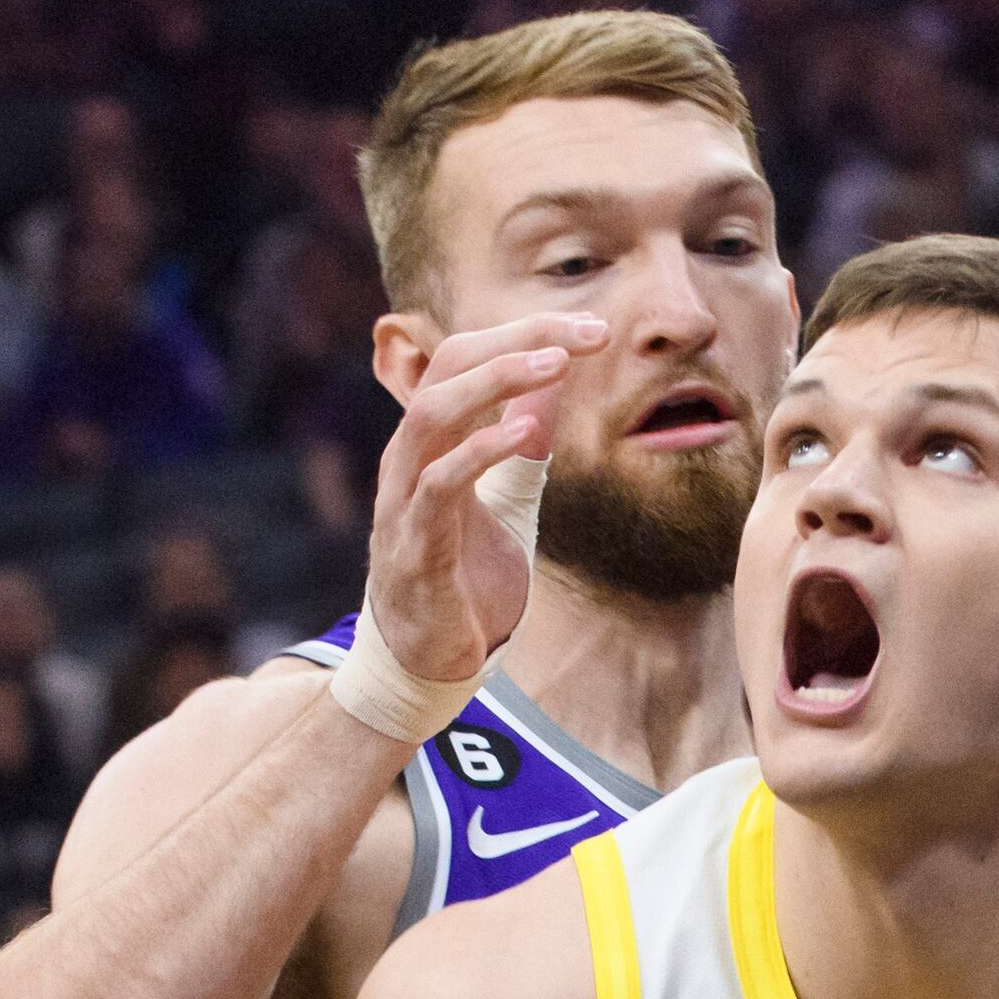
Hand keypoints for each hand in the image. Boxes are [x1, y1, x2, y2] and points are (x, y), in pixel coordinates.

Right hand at [363, 312, 610, 691]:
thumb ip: (521, 445)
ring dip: (495, 381)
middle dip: (516, 341)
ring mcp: (404, 499)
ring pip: (434, 414)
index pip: (467, 357)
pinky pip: (438, 487)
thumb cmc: (464, 583)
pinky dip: (479, 454)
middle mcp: (409, 457)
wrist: (430, 665)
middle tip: (582, 337)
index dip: (527, 335)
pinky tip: (523, 435)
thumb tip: (550, 386)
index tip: (593, 333)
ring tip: (554, 365)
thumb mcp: (505, 501)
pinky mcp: (415, 547)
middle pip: (448, 367)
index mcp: (431, 441)